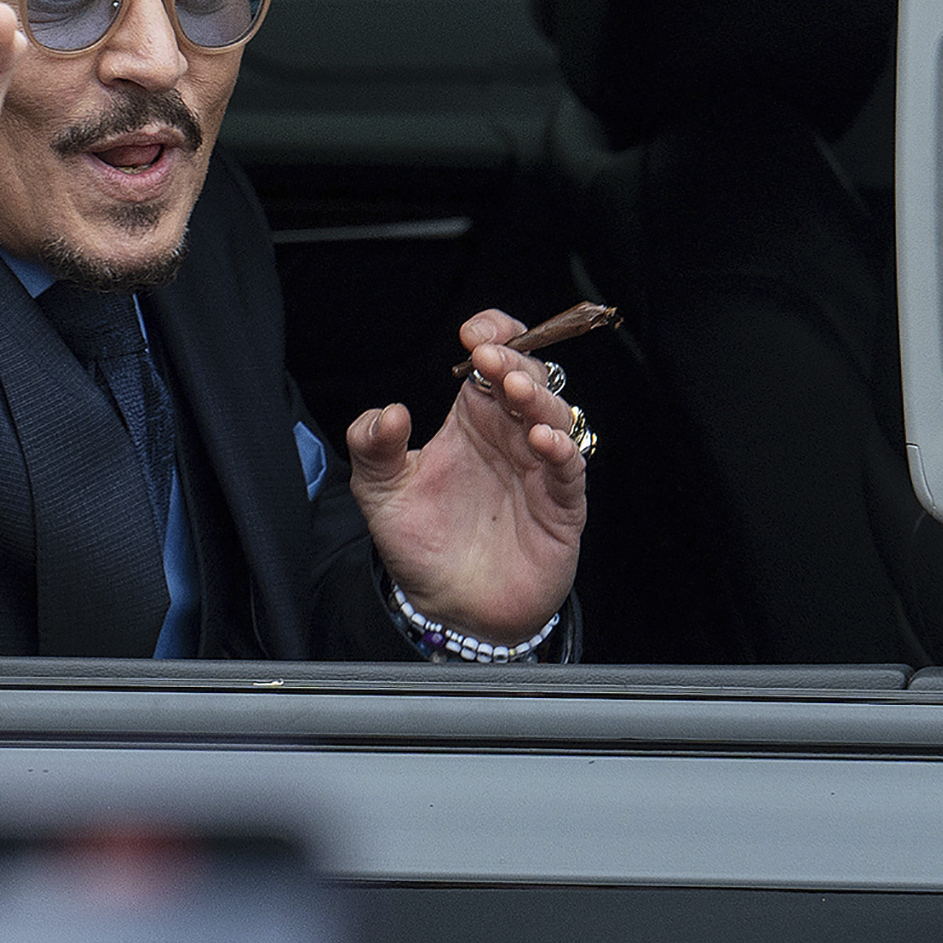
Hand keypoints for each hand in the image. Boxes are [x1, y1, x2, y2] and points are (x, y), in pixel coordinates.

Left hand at [346, 311, 588, 643]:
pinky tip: (544, 440)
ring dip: (540, 398)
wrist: (451, 607)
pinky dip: (562, 450)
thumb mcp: (380, 493)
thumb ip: (372, 448)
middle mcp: (510, 436)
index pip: (494, 360)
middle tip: (491, 360)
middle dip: (515, 361)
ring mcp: (539, 468)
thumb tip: (388, 412)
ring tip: (516, 392)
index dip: (494, 336)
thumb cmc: (421, 544)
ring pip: (556, 415)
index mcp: (472, 419)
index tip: (472, 335)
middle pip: (529, 378)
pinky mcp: (561, 506)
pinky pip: (571, 469)